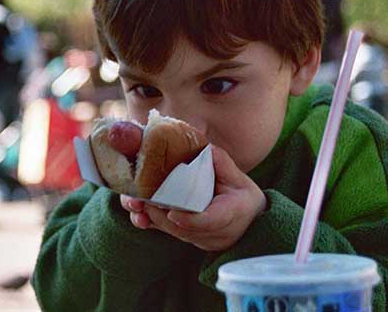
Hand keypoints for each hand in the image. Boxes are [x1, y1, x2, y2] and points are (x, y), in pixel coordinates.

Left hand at [120, 145, 266, 250]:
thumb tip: (204, 147)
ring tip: (136, 202)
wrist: (251, 222)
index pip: (213, 220)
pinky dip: (153, 223)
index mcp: (233, 214)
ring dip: (153, 219)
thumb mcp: (239, 178)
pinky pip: (170, 234)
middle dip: (161, 216)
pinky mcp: (190, 239)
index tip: (173, 214)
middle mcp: (217, 233)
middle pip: (185, 229)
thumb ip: (222, 164)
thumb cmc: (243, 196)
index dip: (192, 220)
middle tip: (143, 199)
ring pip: (174, 233)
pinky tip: (138, 212)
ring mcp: (203, 240)